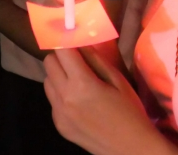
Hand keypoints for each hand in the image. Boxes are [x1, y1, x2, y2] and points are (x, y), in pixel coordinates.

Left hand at [44, 47, 166, 154]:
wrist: (130, 148)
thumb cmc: (130, 111)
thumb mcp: (117, 80)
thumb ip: (95, 59)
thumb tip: (81, 40)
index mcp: (82, 84)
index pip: (62, 50)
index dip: (66, 39)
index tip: (72, 34)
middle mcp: (65, 97)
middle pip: (49, 63)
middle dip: (61, 56)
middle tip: (77, 58)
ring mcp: (59, 113)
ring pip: (47, 80)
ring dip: (58, 74)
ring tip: (78, 79)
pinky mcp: (58, 125)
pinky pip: (52, 99)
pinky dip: (60, 93)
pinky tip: (78, 99)